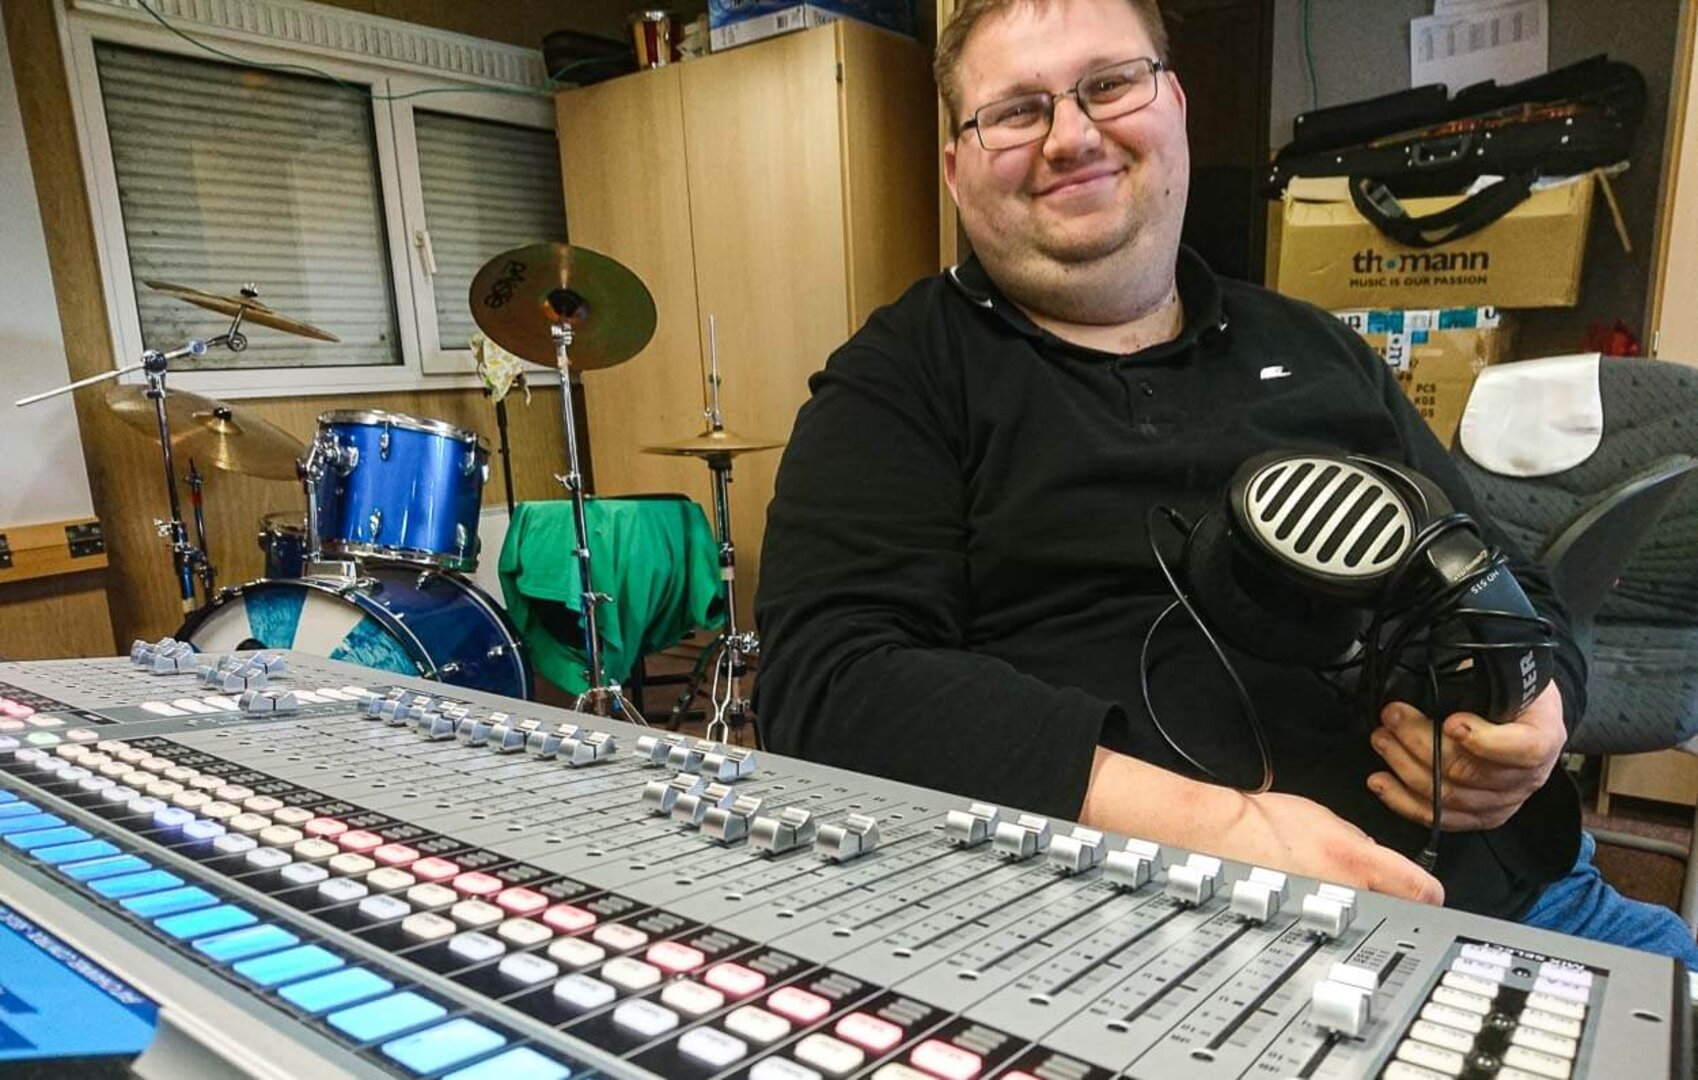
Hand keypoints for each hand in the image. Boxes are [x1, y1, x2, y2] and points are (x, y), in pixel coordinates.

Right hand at [1222, 789, 1444, 904]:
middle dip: (1389, 897)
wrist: (1222, 837)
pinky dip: (1328, 909)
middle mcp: (1346, 893)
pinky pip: (1330, 919)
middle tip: (1371, 884)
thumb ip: (1361, 840)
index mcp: (1356, 860)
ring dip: (1356, 902)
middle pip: (1396, 909)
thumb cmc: (1263, 821)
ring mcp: (1324, 912)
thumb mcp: (1326, 815)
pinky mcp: (1303, 923)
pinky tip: (1309, 892)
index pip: (1422, 891)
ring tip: (1329, 883)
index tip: (1431, 896)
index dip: (1432, 895)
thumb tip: (1379, 859)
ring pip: (1362, 913)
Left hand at [1367, 681, 1565, 831]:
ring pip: (1448, 796)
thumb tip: (1434, 685)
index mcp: (1543, 738)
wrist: (1529, 719)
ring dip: (1405, 766)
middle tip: (1392, 717)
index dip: (1484, 740)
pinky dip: (1403, 801)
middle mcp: (1528, 777)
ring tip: (1382, 739)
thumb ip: (1481, 684)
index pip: (1522, 749)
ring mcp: (1504, 802)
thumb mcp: (1510, 677)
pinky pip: (1439, 817)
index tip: (1451, 721)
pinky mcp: (1480, 817)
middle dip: (1420, 741)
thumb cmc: (1515, 694)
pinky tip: (1381, 782)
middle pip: (1469, 772)